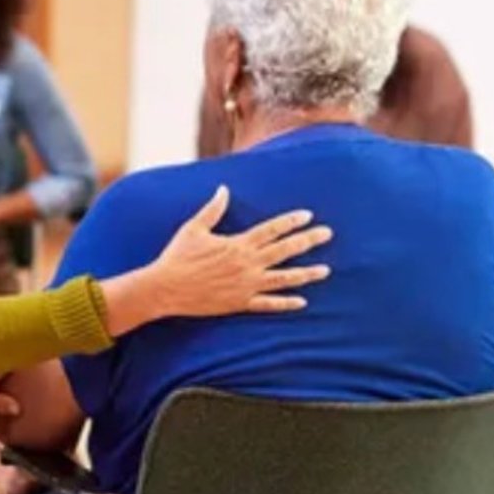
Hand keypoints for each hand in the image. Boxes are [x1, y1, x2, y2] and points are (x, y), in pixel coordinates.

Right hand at [136, 185, 332, 321]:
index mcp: (237, 244)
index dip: (290, 221)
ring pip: (284, 279)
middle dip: (308, 241)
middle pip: (285, 250)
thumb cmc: (177, 256)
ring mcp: (246, 285)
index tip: (307, 215)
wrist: (165, 288)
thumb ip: (213, 209)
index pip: (271, 229)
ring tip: (325, 270)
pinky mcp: (240, 303)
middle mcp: (247, 264)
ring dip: (306, 274)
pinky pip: (268, 304)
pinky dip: (286, 303)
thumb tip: (224, 189)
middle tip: (327, 234)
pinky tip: (302, 302)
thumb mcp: (194, 228)